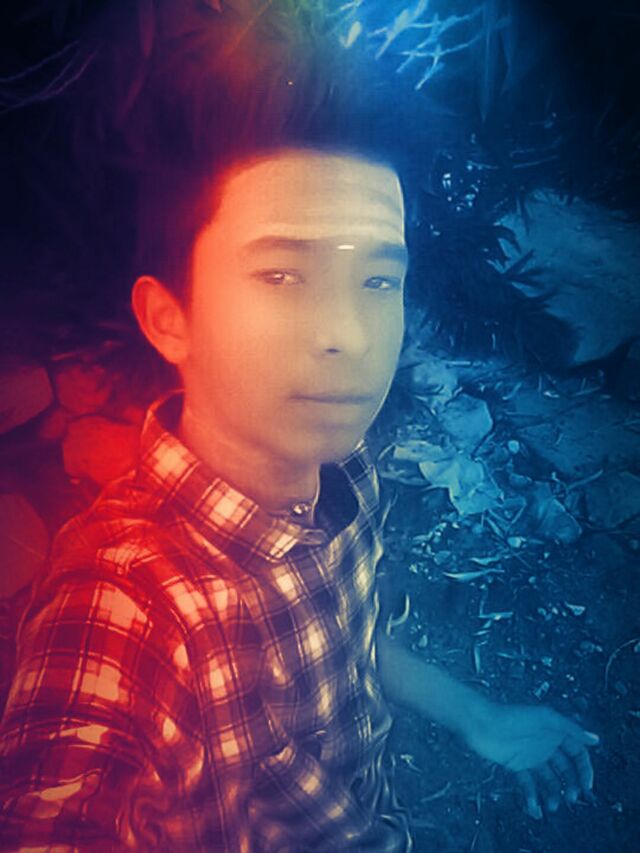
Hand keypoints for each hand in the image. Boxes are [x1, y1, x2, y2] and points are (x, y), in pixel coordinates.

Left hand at [465, 701, 598, 818]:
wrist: (481, 723)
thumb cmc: (512, 715)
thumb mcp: (545, 718)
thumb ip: (570, 728)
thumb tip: (595, 739)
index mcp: (555, 732)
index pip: (577, 753)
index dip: (584, 770)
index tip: (586, 786)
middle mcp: (545, 744)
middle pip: (565, 769)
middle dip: (570, 785)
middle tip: (571, 798)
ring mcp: (531, 756)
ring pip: (548, 780)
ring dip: (553, 794)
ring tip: (552, 806)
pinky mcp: (516, 765)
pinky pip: (528, 784)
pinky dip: (532, 797)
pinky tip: (534, 807)